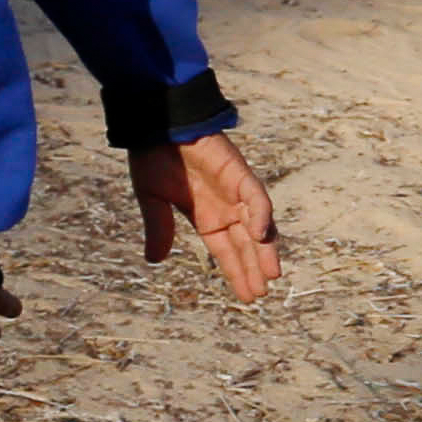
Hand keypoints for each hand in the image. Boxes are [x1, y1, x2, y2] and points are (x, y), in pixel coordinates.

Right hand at [137, 133, 282, 303]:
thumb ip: (159, 228)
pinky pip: (257, 198)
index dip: (237, 273)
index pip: (227, 251)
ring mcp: (236, 192)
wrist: (156, 125)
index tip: (246, 296)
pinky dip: (261, 216)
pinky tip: (258, 235)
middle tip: (261, 294)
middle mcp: (226, 208)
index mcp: (206, 217)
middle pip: (247, 245)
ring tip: (270, 275)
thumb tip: (154, 261)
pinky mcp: (240, 174)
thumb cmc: (151, 158)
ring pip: (258, 227)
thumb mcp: (152, 200)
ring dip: (265, 250)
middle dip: (254, 268)